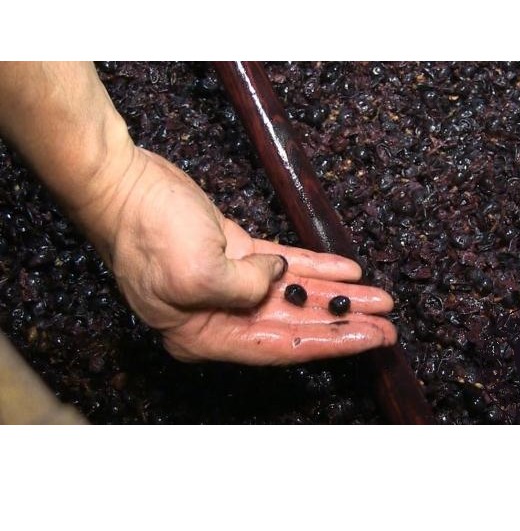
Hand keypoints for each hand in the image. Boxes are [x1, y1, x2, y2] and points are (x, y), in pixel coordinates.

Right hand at [99, 147, 396, 364]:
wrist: (122, 184)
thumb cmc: (145, 232)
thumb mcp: (195, 272)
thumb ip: (245, 289)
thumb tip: (277, 280)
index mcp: (205, 335)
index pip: (281, 347)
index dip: (330, 344)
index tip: (369, 340)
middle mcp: (220, 315)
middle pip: (295, 323)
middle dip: (342, 322)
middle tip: (385, 324)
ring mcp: (229, 282)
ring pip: (294, 293)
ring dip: (336, 294)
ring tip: (376, 297)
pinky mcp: (236, 252)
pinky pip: (285, 263)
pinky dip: (316, 265)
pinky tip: (346, 268)